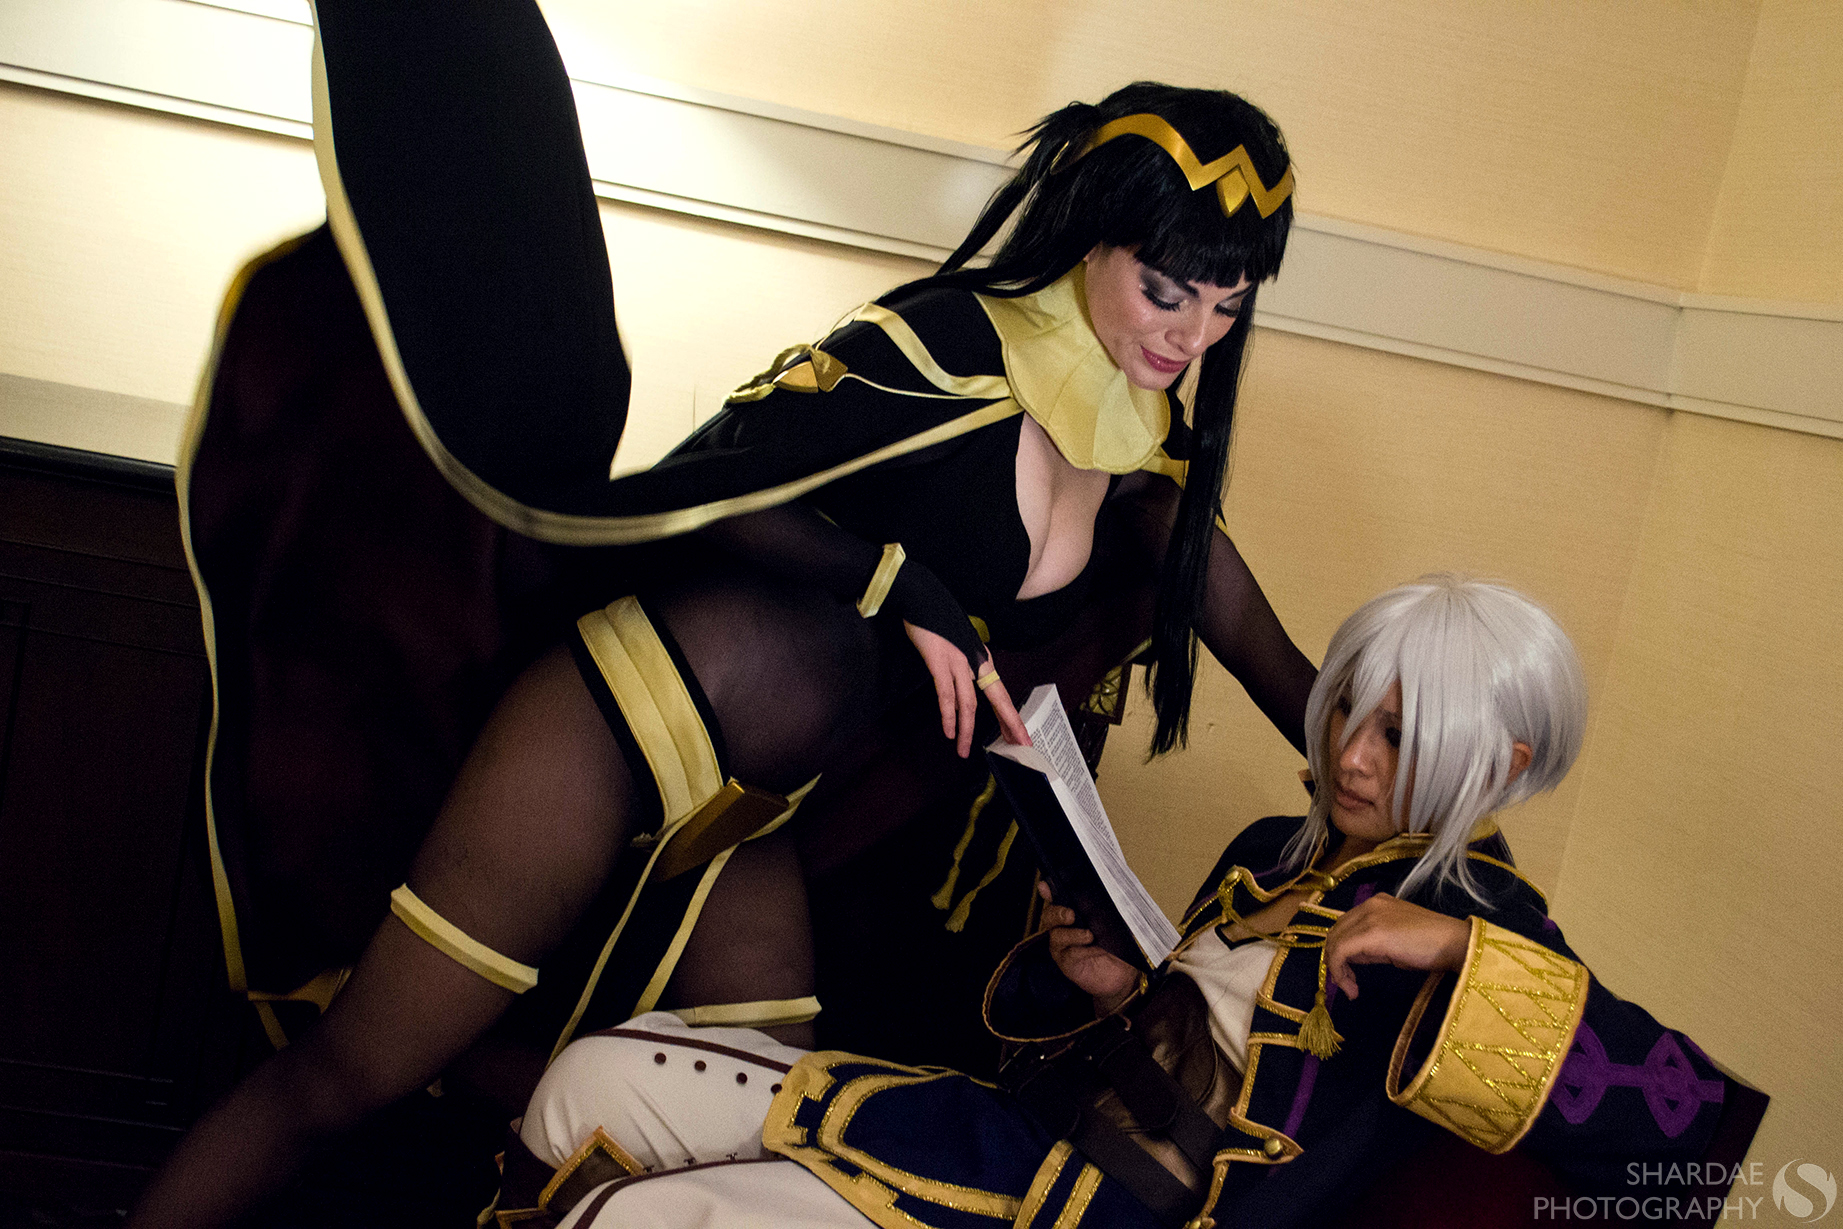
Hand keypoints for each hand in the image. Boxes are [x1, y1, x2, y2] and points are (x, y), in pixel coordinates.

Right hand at [904, 622, 1030, 756]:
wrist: (923, 597)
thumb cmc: (939, 622)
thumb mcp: (958, 646)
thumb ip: (963, 671)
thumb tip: (960, 698)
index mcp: (982, 660)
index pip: (1000, 694)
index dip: (1011, 717)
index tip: (1020, 736)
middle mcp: (976, 662)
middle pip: (997, 699)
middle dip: (1010, 725)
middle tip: (1020, 747)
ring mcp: (959, 661)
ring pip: (968, 704)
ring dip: (966, 730)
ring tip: (962, 751)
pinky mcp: (940, 661)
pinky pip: (946, 694)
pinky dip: (948, 715)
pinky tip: (949, 731)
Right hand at [1038, 882, 1136, 1014]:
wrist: (1123, 974)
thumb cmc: (1119, 945)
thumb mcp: (1120, 925)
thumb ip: (1115, 910)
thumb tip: (1117, 896)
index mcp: (1075, 911)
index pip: (1058, 898)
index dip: (1049, 891)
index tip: (1045, 886)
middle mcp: (1064, 927)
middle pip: (1050, 916)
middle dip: (1057, 912)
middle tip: (1071, 914)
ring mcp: (1063, 945)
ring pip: (1057, 935)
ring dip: (1072, 934)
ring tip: (1089, 935)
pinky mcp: (1067, 963)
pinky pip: (1069, 954)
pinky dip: (1082, 950)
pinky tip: (1094, 949)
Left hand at [1323, 893, 1470, 999]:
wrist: (1455, 943)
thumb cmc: (1432, 946)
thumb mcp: (1396, 940)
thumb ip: (1373, 942)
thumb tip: (1355, 956)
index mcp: (1375, 903)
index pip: (1344, 925)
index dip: (1339, 950)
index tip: (1347, 974)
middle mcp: (1368, 905)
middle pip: (1336, 932)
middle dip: (1335, 960)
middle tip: (1346, 984)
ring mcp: (1369, 916)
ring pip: (1335, 942)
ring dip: (1337, 969)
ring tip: (1350, 989)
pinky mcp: (1371, 933)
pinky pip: (1341, 951)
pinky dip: (1340, 972)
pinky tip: (1352, 989)